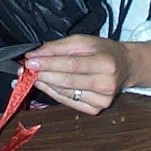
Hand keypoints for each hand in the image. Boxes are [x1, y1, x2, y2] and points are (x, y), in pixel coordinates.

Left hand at [23, 35, 150, 114]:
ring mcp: (102, 100)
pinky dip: (53, 93)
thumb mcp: (84, 41)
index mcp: (105, 63)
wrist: (125, 67)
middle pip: (67, 81)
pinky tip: (46, 85)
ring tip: (32, 75)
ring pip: (65, 93)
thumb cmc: (103, 51)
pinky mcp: (96, 110)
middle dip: (43, 74)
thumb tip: (35, 55)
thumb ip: (58, 47)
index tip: (30, 61)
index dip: (49, 63)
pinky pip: (68, 102)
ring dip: (45, 84)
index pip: (71, 64)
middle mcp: (106, 84)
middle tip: (25, 69)